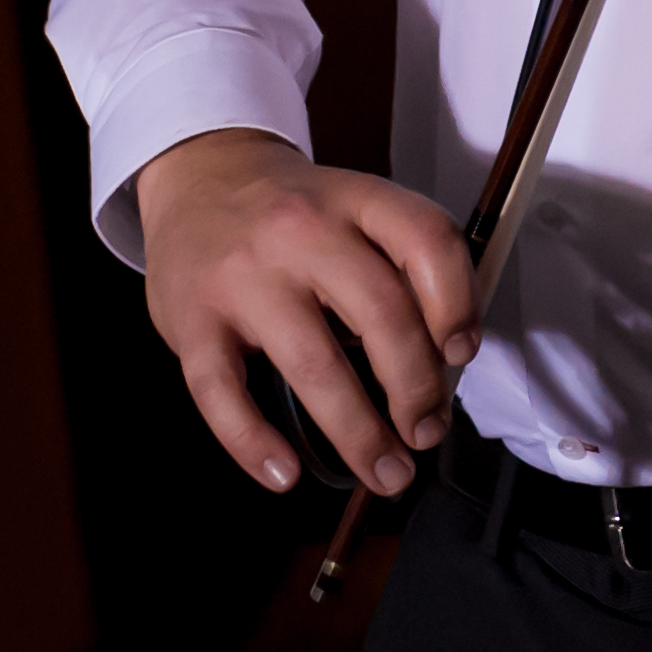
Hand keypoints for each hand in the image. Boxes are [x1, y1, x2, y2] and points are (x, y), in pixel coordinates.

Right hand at [132, 127, 479, 496]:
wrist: (199, 177)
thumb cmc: (290, 212)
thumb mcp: (350, 207)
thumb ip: (395, 264)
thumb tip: (441, 365)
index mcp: (352, 200)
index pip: (426, 239)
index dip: (457, 302)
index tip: (461, 353)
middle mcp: (300, 230)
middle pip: (380, 313)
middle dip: (416, 389)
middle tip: (426, 432)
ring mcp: (241, 276)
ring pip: (312, 363)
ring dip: (358, 433)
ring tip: (385, 470)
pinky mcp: (190, 319)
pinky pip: (221, 393)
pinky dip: (254, 443)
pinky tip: (286, 474)